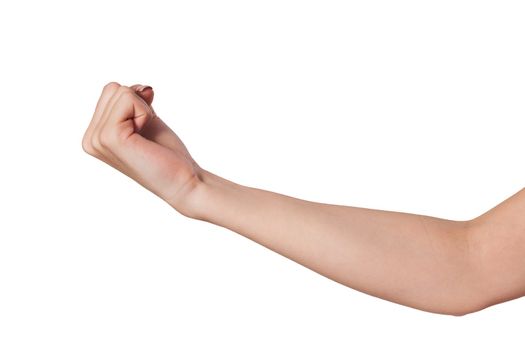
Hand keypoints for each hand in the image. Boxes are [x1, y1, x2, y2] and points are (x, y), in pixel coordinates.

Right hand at [82, 82, 202, 216]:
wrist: (182, 180)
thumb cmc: (166, 154)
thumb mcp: (144, 119)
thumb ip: (132, 99)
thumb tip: (143, 88)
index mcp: (93, 135)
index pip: (110, 92)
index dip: (136, 103)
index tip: (143, 128)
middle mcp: (90, 139)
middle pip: (113, 88)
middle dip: (138, 103)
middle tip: (146, 132)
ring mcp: (97, 139)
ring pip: (120, 91)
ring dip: (143, 109)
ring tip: (146, 136)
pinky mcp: (110, 137)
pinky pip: (128, 99)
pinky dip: (145, 112)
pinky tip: (146, 135)